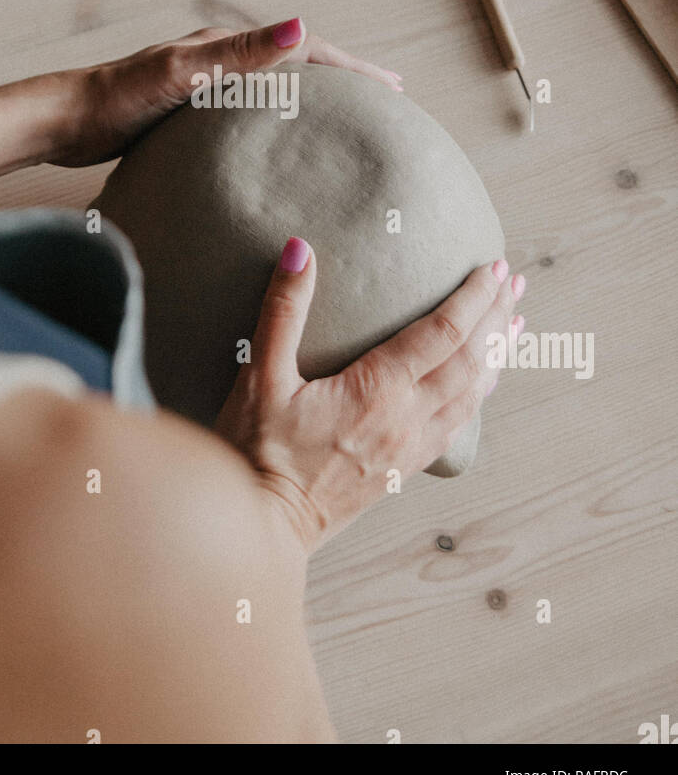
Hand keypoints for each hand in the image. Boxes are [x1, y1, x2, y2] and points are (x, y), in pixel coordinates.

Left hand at [44, 17, 401, 167]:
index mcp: (227, 50)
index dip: (353, 69)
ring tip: (351, 120)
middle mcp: (222, 62)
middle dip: (347, 79)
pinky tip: (284, 148)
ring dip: (319, 99)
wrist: (65, 120)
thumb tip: (299, 25)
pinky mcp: (193, 114)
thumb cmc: (117, 99)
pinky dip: (283, 122)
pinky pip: (254, 115)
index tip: (394, 89)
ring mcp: (210, 88)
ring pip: (280, 90)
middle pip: (301, 66)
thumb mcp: (181, 74)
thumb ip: (239, 54)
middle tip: (390, 100)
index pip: (307, 51)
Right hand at [216, 241, 524, 553]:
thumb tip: (300, 249)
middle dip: (496, 315)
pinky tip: (487, 380)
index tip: (492, 268)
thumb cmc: (257, 452)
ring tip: (516, 321)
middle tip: (515, 280)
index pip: (442, 333)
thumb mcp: (260, 376)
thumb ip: (283, 311)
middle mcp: (406, 419)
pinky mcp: (405, 468)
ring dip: (498, 352)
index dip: (472, 297)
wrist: (264, 524)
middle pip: (469, 359)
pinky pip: (459, 423)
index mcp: (377, 390)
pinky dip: (481, 393)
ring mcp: (411, 447)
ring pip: (472, 393)